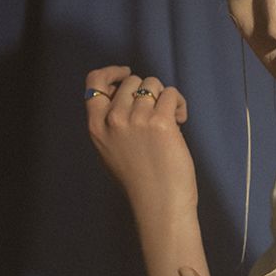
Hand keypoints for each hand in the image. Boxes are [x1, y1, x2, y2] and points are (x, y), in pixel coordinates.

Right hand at [85, 65, 196, 214]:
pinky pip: (170, 94)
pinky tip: (180, 120)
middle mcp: (113, 119)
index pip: (94, 82)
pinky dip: (178, 103)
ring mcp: (136, 119)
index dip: (111, 72)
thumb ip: (112, 123)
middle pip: (131, 82)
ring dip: (164, 97)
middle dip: (147, 91)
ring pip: (152, 84)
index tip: (126, 73)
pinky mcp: (160, 122)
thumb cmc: (139, 180)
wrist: (158, 203)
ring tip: (172, 118)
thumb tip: (127, 95)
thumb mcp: (110, 150)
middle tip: (157, 112)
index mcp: (96, 127)